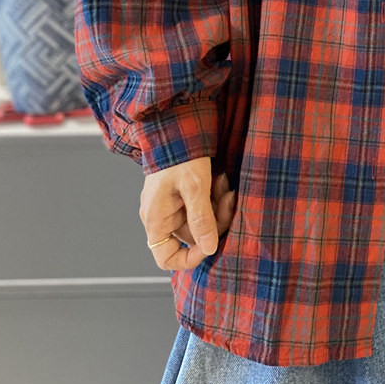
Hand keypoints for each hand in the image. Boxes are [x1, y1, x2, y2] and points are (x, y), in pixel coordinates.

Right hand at [139, 156, 237, 271]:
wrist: (178, 124)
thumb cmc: (181, 154)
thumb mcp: (195, 186)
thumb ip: (201, 219)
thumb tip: (209, 248)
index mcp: (157, 218)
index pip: (166, 258)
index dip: (189, 259)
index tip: (211, 244)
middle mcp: (162, 216)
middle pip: (193, 237)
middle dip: (215, 221)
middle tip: (228, 199)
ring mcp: (172, 205)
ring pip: (202, 221)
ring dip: (218, 206)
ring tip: (223, 183)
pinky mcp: (182, 194)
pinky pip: (202, 206)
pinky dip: (214, 197)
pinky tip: (220, 180)